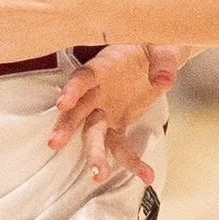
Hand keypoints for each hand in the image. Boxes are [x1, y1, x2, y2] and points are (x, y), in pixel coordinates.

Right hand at [49, 43, 183, 180]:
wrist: (159, 55)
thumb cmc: (155, 44)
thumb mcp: (163, 46)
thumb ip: (163, 63)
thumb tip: (163, 79)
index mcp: (105, 66)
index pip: (84, 77)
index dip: (72, 89)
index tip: (62, 103)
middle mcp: (99, 90)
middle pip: (79, 110)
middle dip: (67, 127)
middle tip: (55, 144)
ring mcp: (105, 109)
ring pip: (93, 133)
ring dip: (94, 154)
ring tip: (98, 175)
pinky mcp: (117, 123)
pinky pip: (120, 145)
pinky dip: (131, 162)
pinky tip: (145, 175)